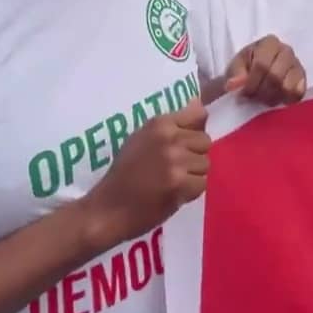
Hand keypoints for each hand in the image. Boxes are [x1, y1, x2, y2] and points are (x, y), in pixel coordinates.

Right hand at [80, 99, 210, 249]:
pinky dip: (190, 192)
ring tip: (171, 182)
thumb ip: (172, 124)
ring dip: (193, 175)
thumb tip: (200, 102)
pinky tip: (172, 194)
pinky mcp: (179, 184)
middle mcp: (169, 138)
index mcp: (159, 123)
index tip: (185, 143)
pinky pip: (202, 184)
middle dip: (194, 155)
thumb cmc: (124, 174)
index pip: (199, 115)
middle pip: (205, 141)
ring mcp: (175, 161)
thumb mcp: (141, 139)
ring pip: (205, 164)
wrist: (106, 209)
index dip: (194, 131)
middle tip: (174, 168)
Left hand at [226, 35, 305, 105]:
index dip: (251, 83)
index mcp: (269, 43)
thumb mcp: (234, 68)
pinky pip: (297, 94)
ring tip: (263, 99)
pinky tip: (276, 99)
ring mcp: (297, 66)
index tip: (243, 93)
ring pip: (287, 87)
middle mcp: (287, 51)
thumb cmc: (244, 69)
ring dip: (272, 98)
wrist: (253, 77)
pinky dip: (285, 100)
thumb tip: (233, 85)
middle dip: (261, 92)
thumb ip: (234, 75)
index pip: (262, 65)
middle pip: (275, 77)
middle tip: (253, 98)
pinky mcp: (304, 81)